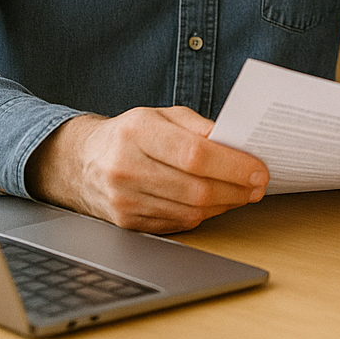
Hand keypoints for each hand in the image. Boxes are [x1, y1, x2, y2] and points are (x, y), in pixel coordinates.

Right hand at [25, 106, 269, 233]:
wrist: (81, 162)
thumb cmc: (130, 133)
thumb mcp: (161, 115)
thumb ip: (199, 126)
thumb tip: (237, 144)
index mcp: (138, 131)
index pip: (195, 154)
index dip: (233, 165)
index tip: (259, 170)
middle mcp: (127, 167)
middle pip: (196, 188)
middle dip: (236, 189)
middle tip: (258, 185)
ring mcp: (124, 199)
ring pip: (190, 210)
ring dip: (224, 204)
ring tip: (241, 193)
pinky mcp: (126, 222)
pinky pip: (177, 223)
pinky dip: (203, 215)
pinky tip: (214, 203)